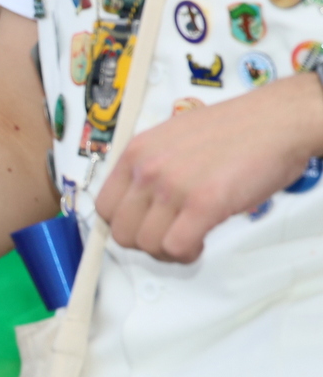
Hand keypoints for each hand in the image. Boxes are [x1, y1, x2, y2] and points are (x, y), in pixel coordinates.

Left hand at [95, 73, 322, 262]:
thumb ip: (152, 166)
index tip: (144, 227)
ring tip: (188, 239)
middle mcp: (147, 169)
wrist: (273, 122)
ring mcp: (173, 186)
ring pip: (146, 244)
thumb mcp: (171, 138)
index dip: (124, 224)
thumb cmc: (231, 130)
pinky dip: (188, 254)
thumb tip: (141, 200)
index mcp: (136, 151)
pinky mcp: (204, 204)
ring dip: (168, 251)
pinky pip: (177, 247)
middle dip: (144, 243)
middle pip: (121, 230)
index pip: (104, 205)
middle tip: (168, 237)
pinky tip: (201, 241)